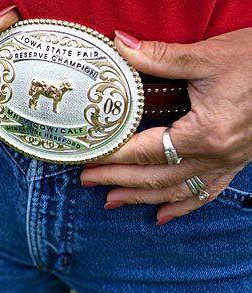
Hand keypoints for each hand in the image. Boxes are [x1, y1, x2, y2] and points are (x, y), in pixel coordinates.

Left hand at [80, 28, 251, 224]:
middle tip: (87, 180)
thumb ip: (159, 58)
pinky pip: (206, 192)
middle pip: (154, 176)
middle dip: (117, 181)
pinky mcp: (235, 162)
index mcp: (203, 133)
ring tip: (111, 202)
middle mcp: (214, 155)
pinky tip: (162, 216)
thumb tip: (120, 46)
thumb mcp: (206, 57)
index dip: (112, 158)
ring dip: (141, 198)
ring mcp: (227, 163)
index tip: (87, 161)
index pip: (144, 151)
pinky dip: (182, 206)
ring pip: (176, 190)